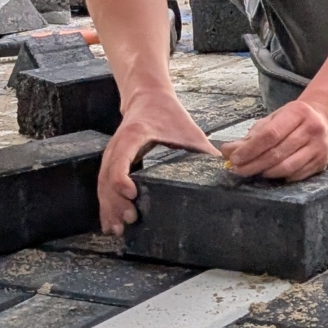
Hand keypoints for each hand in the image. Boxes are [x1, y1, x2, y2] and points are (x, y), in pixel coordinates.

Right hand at [100, 90, 216, 234]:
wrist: (148, 98)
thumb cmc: (167, 113)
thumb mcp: (187, 129)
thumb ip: (202, 149)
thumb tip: (224, 169)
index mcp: (134, 134)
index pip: (122, 157)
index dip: (122, 177)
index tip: (131, 193)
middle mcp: (118, 146)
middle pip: (108, 176)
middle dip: (116, 200)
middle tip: (130, 219)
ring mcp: (112, 155)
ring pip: (103, 184)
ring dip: (108, 207)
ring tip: (117, 229)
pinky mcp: (112, 163)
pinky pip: (104, 185)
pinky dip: (106, 204)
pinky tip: (110, 222)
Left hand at [224, 96, 327, 179]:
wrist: (326, 119)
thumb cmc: (294, 119)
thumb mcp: (274, 119)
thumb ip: (251, 135)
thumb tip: (227, 151)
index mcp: (298, 113)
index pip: (270, 134)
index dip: (250, 149)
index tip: (234, 158)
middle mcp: (312, 128)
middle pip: (277, 152)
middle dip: (253, 164)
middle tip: (238, 170)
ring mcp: (319, 146)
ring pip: (287, 166)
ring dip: (266, 172)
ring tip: (252, 172)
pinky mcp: (322, 161)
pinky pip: (297, 174)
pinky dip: (281, 177)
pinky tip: (271, 174)